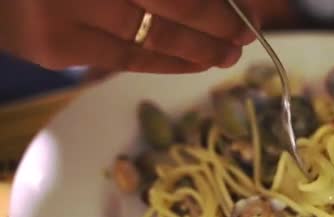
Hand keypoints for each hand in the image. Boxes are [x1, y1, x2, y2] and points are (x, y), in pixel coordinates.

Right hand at [0, 0, 259, 72]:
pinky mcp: (56, 47)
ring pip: (152, 35)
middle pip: (170, 2)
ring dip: (200, 47)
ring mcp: (65, 12)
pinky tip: (196, 63)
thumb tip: (212, 1)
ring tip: (229, 53)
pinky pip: (126, 59)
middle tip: (247, 32)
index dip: (215, 1)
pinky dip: (167, 62)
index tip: (246, 8)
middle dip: (217, 20)